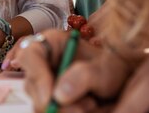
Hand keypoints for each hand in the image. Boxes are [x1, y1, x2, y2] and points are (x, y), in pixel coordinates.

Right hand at [12, 29, 133, 112]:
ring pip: (40, 104)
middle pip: (32, 85)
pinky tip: (85, 109)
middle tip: (87, 106)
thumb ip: (84, 76)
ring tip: (91, 104)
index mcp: (51, 43)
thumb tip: (58, 95)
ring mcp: (42, 83)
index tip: (52, 97)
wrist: (119, 82)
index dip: (37, 76)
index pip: (29, 55)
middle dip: (55, 102)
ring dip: (65, 111)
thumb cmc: (112, 67)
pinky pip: (48, 111)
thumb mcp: (105, 68)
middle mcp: (41, 63)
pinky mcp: (48, 99)